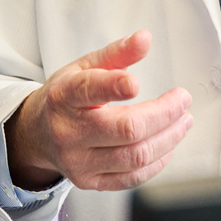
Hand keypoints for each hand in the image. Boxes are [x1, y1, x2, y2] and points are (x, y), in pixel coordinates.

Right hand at [4, 30, 192, 191]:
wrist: (37, 135)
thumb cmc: (66, 98)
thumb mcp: (82, 68)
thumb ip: (116, 54)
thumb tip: (145, 38)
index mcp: (64, 97)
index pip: (89, 91)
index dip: (114, 87)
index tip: (136, 82)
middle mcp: (68, 133)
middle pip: (126, 129)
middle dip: (164, 114)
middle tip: (182, 100)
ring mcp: (78, 162)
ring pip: (135, 156)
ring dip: (168, 138)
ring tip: (183, 121)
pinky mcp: (89, 182)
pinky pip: (132, 178)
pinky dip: (157, 161)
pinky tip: (167, 145)